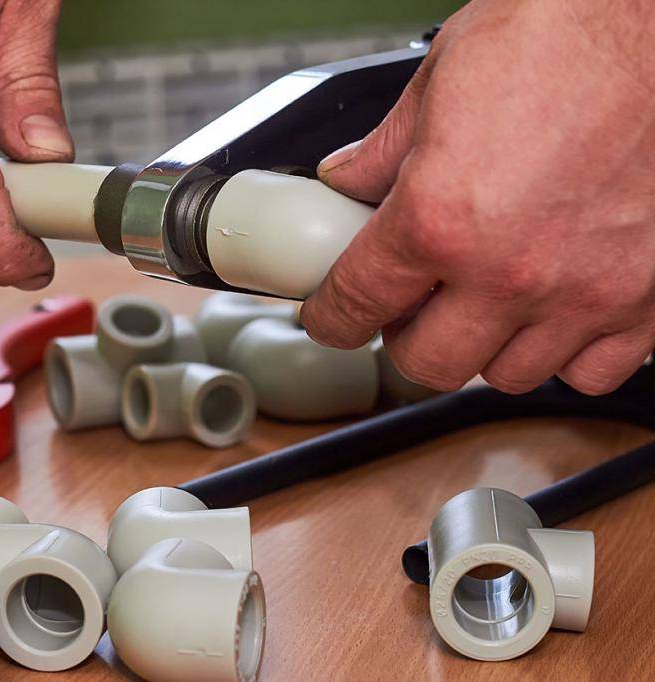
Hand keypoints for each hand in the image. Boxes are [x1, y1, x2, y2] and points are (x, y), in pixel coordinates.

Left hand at [301, 0, 654, 394]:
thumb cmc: (562, 34)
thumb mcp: (439, 81)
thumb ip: (383, 152)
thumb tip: (347, 183)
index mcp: (439, 219)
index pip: (355, 305)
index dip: (330, 318)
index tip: (331, 318)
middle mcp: (509, 271)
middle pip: (428, 363)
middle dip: (404, 338)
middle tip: (407, 305)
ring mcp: (584, 292)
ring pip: (507, 374)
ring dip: (483, 345)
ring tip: (483, 298)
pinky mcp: (648, 297)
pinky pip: (591, 370)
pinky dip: (564, 352)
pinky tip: (552, 309)